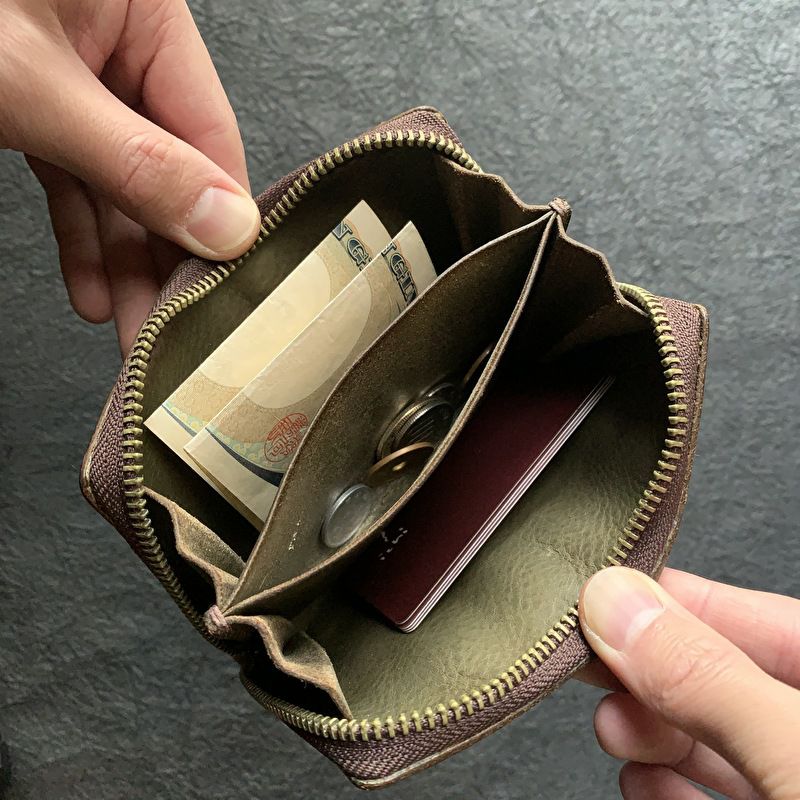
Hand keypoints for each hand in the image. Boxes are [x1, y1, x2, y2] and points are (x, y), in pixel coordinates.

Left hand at [0, 0, 260, 351]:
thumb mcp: (30, 85)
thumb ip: (133, 159)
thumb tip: (222, 224)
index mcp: (143, 12)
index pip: (210, 131)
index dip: (221, 213)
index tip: (227, 281)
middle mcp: (119, 44)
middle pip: (169, 169)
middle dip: (166, 255)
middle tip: (176, 326)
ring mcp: (80, 76)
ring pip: (121, 185)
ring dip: (124, 261)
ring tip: (135, 327)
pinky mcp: (40, 103)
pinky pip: (75, 179)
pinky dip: (80, 236)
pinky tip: (92, 286)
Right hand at [578, 567, 799, 798]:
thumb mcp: (791, 754)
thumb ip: (708, 676)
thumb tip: (617, 603)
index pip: (767, 618)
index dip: (685, 599)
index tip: (609, 595)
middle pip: (730, 678)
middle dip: (653, 669)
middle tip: (593, 662)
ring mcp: (799, 787)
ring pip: (719, 740)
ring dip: (651, 729)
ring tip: (613, 727)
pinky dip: (669, 786)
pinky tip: (642, 780)